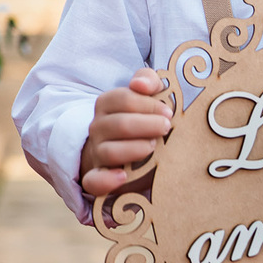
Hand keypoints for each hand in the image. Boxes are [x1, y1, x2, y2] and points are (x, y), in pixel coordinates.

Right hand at [79, 67, 170, 197]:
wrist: (127, 151)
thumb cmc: (141, 119)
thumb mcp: (146, 96)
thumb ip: (147, 81)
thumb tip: (141, 84)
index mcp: (107, 104)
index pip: (123, 99)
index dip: (149, 105)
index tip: (169, 112)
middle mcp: (98, 127)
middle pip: (119, 124)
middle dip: (147, 125)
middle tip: (167, 128)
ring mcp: (96, 152)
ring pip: (109, 151)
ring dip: (134, 149)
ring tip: (153, 147)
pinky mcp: (97, 176)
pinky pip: (93, 181)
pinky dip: (106, 181)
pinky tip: (123, 176)